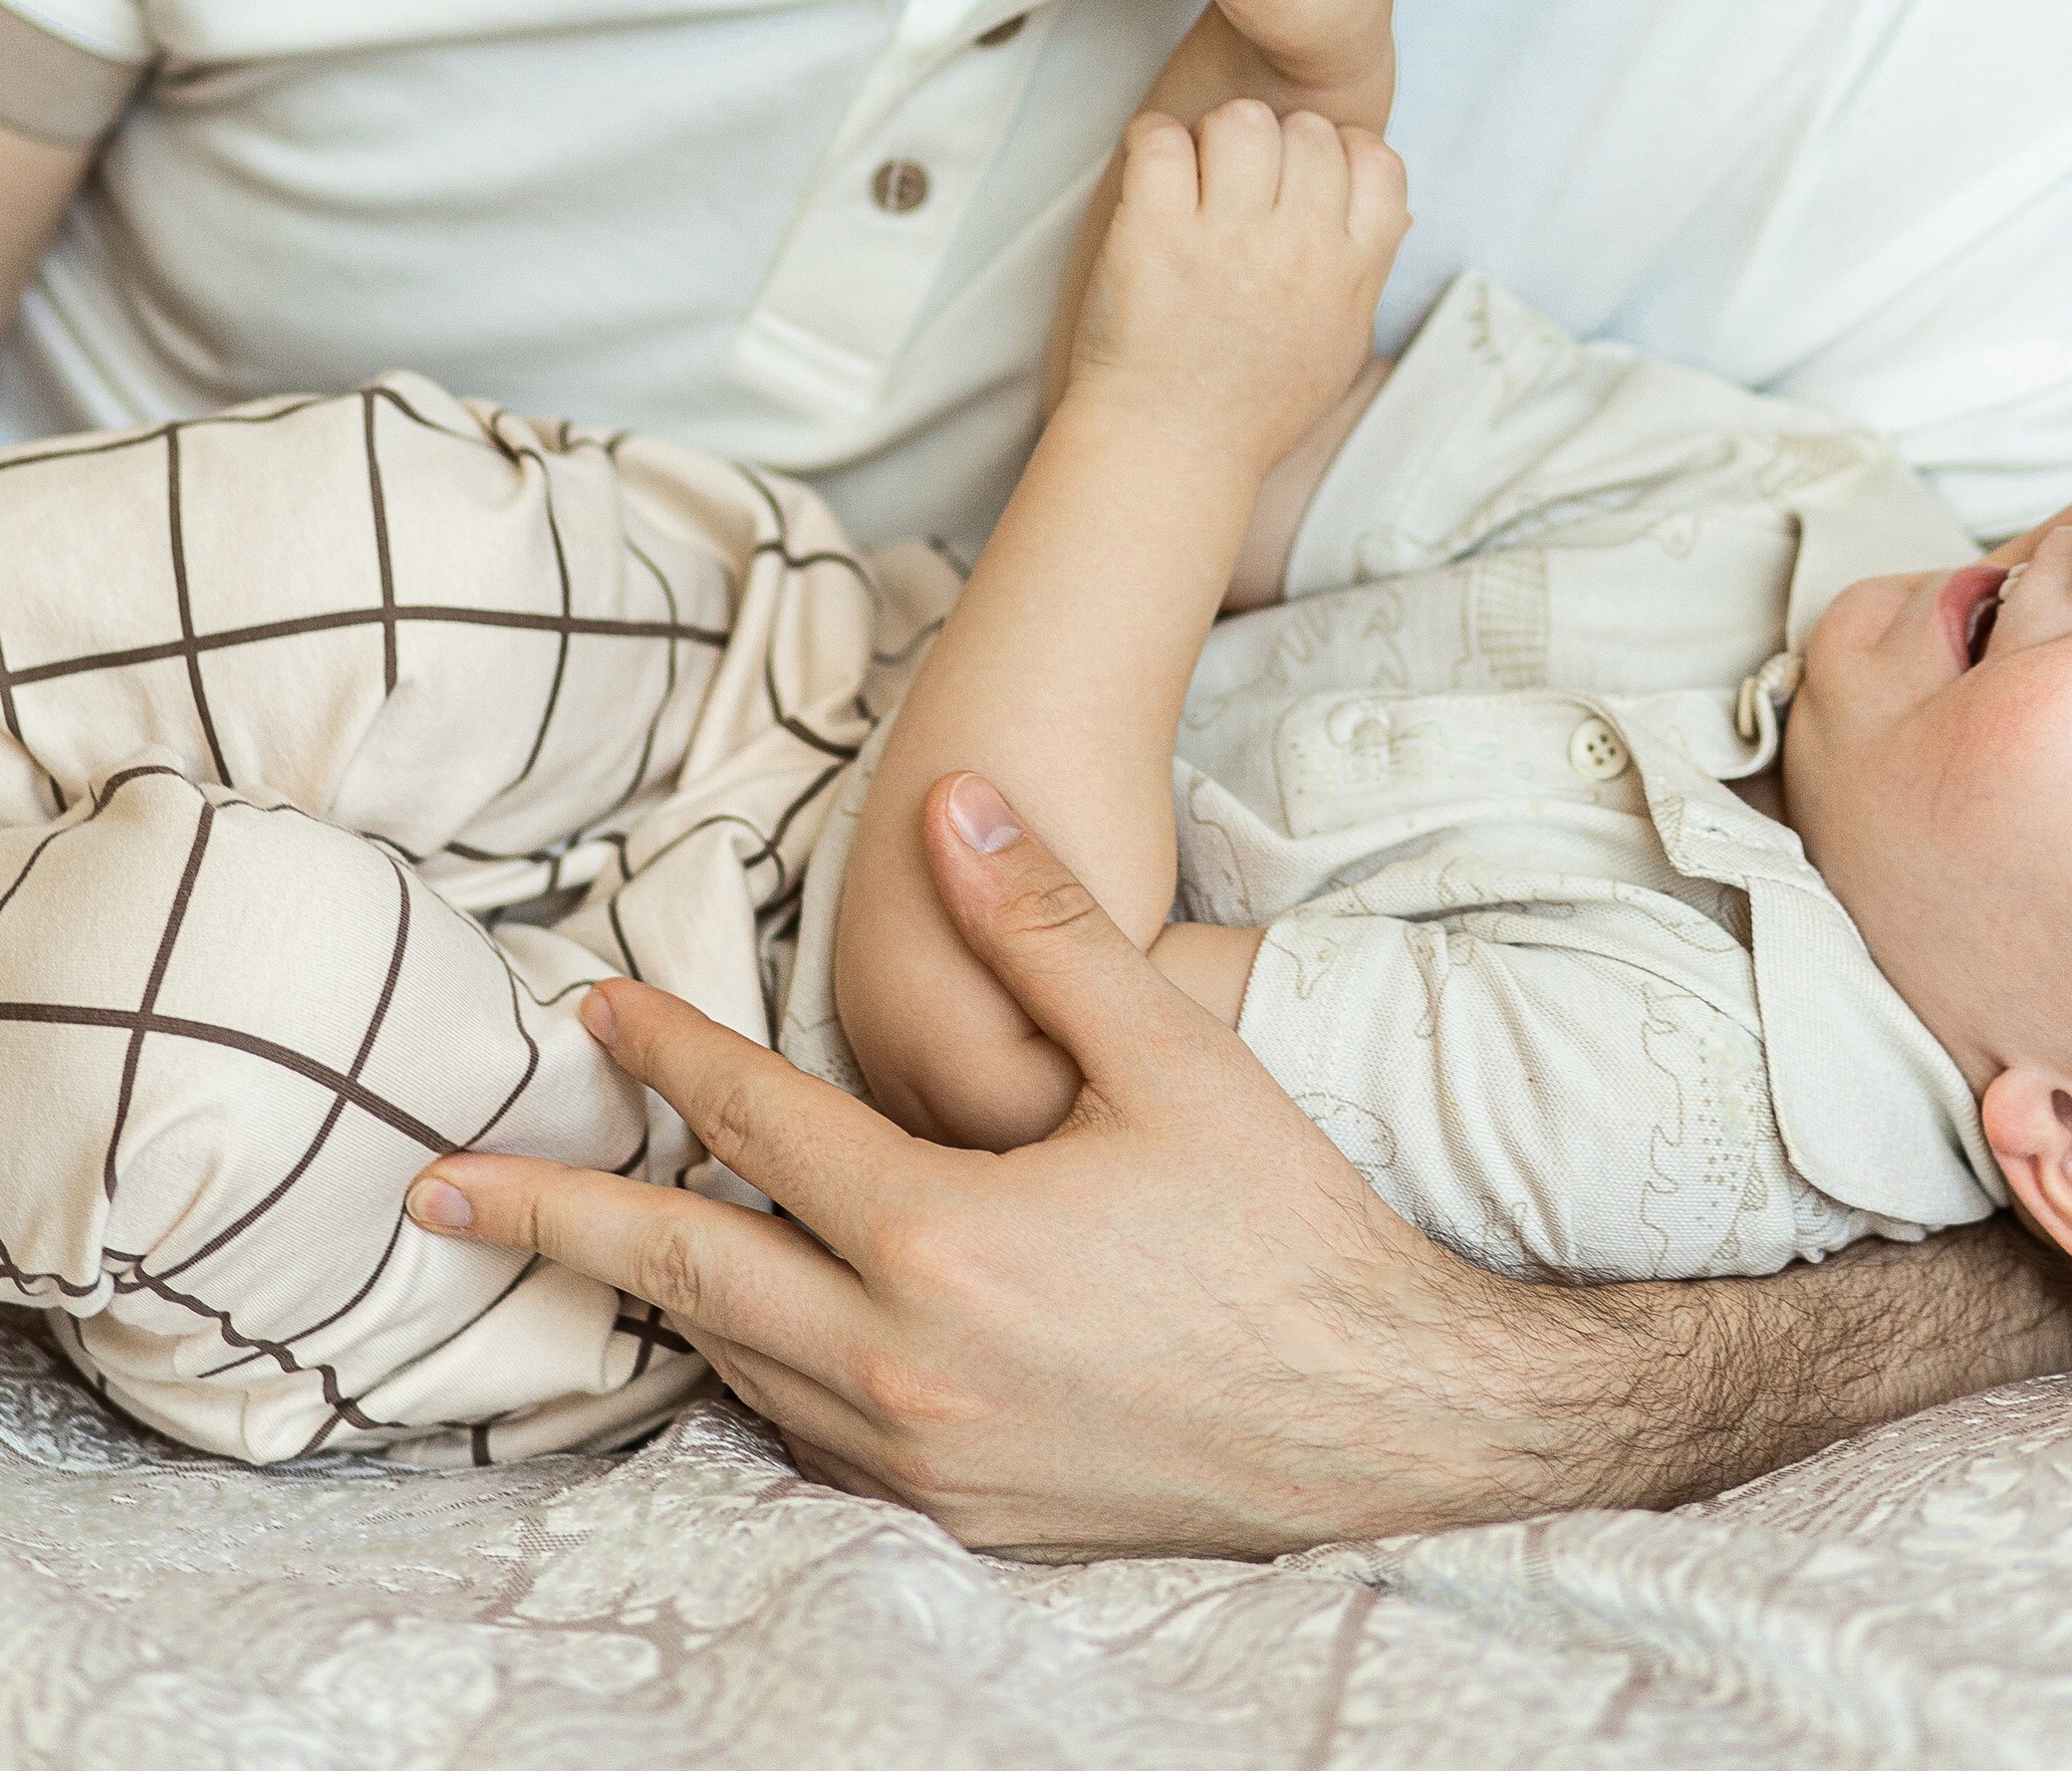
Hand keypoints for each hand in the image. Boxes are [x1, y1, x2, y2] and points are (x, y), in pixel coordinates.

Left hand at [409, 787, 2071, 1552]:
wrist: (1387, 1421)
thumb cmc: (1284, 1224)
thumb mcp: (1175, 1051)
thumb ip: (1047, 927)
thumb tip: (957, 805)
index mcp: (944, 1237)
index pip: (761, 1127)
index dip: (671, 1055)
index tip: (595, 1007)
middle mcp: (904, 1361)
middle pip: (686, 1274)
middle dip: (556, 1220)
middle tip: (440, 1190)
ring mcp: (924, 1454)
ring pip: (736, 1370)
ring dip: (647, 1303)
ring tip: (569, 1250)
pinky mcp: (963, 1510)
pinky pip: (809, 1441)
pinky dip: (749, 1378)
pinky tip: (738, 1345)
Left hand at [1068, 96, 1408, 464]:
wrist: (1169, 452)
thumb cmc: (1253, 404)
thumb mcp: (1339, 344)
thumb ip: (1365, 271)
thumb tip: (1391, 211)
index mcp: (1349, 271)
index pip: (1377, 157)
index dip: (1339, 151)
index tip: (1301, 180)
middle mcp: (1298, 248)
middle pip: (1307, 128)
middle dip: (1273, 141)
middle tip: (1237, 183)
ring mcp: (1226, 239)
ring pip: (1240, 119)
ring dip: (1213, 136)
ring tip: (1194, 179)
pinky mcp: (1153, 234)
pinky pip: (1159, 137)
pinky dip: (1150, 141)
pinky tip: (1150, 179)